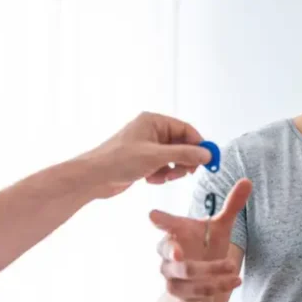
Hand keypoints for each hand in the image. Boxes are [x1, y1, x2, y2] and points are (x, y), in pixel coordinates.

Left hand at [78, 111, 211, 198]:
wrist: (94, 177)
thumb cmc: (118, 160)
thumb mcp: (157, 157)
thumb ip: (185, 154)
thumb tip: (206, 154)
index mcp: (154, 121)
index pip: (186, 129)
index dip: (199, 144)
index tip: (208, 159)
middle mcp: (151, 131)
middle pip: (182, 145)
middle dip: (184, 160)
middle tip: (186, 173)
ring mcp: (147, 147)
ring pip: (173, 158)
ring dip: (172, 170)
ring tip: (162, 177)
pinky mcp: (143, 161)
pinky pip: (163, 167)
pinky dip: (161, 175)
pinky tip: (150, 179)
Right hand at [150, 179, 252, 300]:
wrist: (201, 281)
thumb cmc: (206, 246)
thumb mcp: (220, 227)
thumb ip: (231, 206)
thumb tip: (248, 180)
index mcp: (176, 231)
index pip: (164, 224)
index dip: (159, 220)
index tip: (153, 216)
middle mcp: (168, 253)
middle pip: (167, 251)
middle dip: (172, 252)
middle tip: (179, 253)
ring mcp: (171, 274)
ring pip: (187, 273)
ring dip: (211, 271)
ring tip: (233, 267)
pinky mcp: (179, 292)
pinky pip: (197, 291)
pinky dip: (218, 286)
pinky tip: (235, 281)